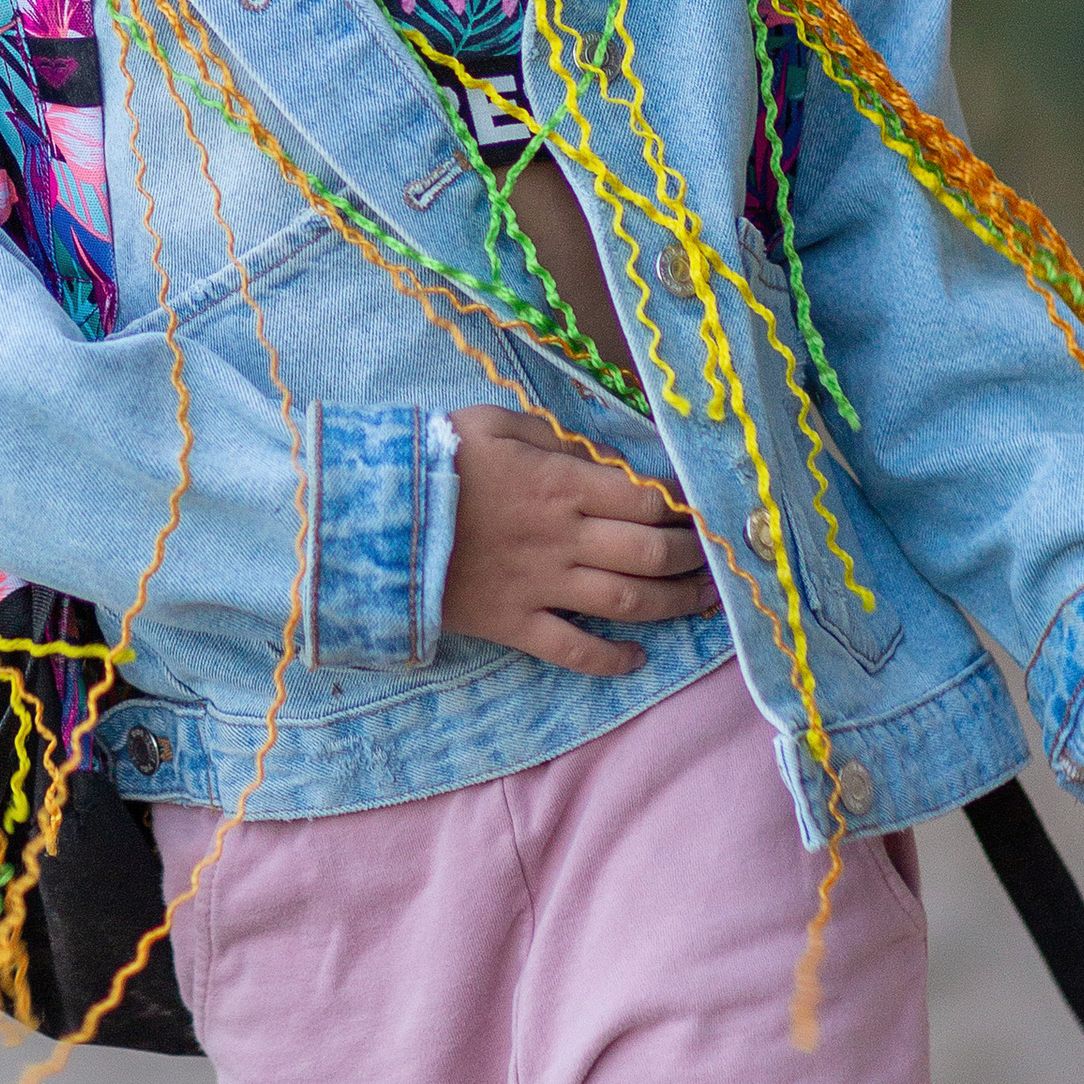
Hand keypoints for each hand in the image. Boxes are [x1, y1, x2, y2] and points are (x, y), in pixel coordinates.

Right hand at [441, 402, 716, 677]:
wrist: (370, 515)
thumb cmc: (433, 458)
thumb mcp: (494, 422)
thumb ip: (555, 437)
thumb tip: (602, 457)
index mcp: (562, 484)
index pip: (647, 498)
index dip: (684, 504)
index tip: (699, 506)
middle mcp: (564, 538)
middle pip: (651, 553)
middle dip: (693, 557)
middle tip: (714, 557)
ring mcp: (541, 586)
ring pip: (627, 602)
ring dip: (674, 604)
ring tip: (702, 601)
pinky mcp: (514, 623)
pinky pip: (573, 650)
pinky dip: (610, 660)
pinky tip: (636, 659)